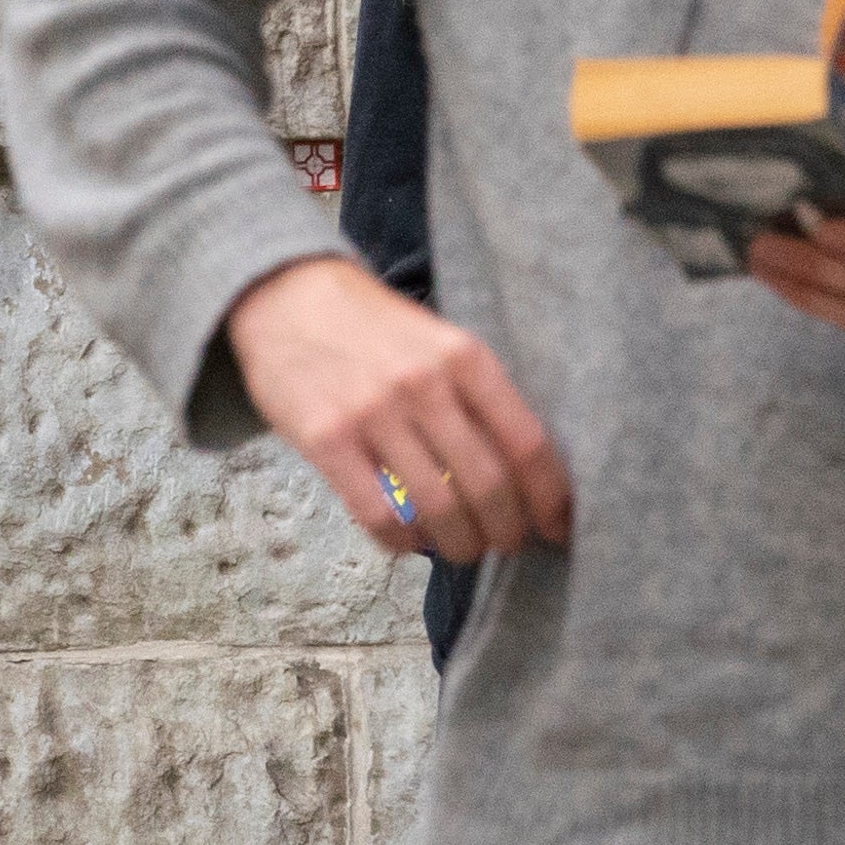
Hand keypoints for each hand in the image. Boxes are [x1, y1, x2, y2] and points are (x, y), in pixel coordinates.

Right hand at [224, 256, 573, 563]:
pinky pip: (379, 515)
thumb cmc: (375, 329)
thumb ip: (479, 398)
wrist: (288, 297)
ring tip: (463, 548)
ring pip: (437, 510)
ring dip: (460, 545)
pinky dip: (405, 542)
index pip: (526, 444)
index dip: (550, 498)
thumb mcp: (440, 343)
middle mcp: (424, 385)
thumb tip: (523, 477)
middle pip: (488, 486)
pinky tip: (411, 540)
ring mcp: (372, 414)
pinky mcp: (326, 441)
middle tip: (506, 543)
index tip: (557, 526)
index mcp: (465, 358)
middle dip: (507, 531)